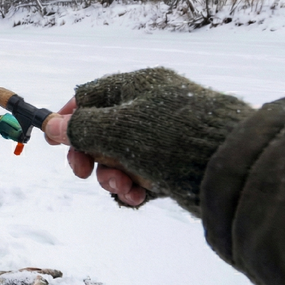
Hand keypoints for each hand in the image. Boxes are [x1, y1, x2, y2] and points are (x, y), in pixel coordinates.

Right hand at [40, 68, 252, 214]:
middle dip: (90, 155)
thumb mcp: (117, 130)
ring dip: (112, 176)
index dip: (68, 117)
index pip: (91, 96)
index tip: (52, 141)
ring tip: (123, 188)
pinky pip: (141, 174)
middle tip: (82, 174)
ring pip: (120, 157)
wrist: (233, 169)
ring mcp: (163, 137)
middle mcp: (150, 108)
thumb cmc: (172, 138)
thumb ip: (80, 128)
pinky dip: (134, 187)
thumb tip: (52, 125)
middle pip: (101, 130)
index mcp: (138, 86)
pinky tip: (138, 197)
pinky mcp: (175, 164)